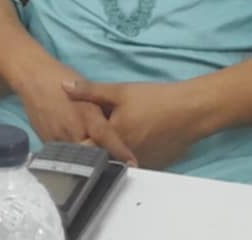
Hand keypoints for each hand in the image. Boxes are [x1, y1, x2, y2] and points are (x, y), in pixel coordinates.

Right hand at [7, 59, 136, 165]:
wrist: (33, 76)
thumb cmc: (62, 78)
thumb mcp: (88, 92)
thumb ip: (100, 114)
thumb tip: (116, 130)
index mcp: (88, 116)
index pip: (109, 141)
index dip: (121, 153)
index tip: (132, 164)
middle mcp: (74, 131)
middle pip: (93, 155)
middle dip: (104, 160)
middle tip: (115, 164)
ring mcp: (59, 139)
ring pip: (77, 158)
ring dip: (87, 160)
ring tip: (97, 162)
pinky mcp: (47, 142)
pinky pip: (62, 154)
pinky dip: (71, 155)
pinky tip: (76, 153)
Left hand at [65, 79, 201, 170]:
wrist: (189, 111)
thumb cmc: (155, 99)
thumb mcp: (120, 91)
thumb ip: (89, 91)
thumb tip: (63, 86)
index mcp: (111, 138)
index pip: (82, 149)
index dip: (71, 142)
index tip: (62, 134)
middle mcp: (122, 157)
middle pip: (98, 158)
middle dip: (88, 148)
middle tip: (79, 135)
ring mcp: (137, 164)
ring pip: (114, 162)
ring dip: (107, 153)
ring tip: (101, 138)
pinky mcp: (150, 166)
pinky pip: (130, 163)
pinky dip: (124, 155)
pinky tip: (127, 142)